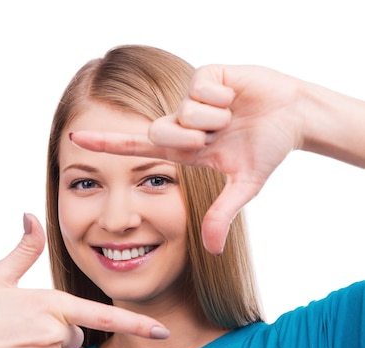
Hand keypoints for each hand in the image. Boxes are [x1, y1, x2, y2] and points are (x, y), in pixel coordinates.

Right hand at [0, 214, 168, 347]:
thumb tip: (30, 215)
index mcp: (51, 304)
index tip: (162, 330)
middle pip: (77, 335)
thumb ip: (24, 249)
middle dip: (58, 332)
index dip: (137, 323)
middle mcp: (54, 332)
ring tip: (15, 346)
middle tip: (22, 330)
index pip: (103, 314)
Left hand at [70, 65, 301, 253]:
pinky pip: (201, 90)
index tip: (75, 142)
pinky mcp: (207, 75)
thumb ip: (222, 215)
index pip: (136, 147)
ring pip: (183, 113)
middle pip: (158, 133)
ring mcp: (191, 99)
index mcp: (183, 149)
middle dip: (190, 140)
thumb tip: (212, 251)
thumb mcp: (243, 186)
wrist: (293, 115)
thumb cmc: (266, 148)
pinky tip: (235, 98)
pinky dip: (223, 99)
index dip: (106, 145)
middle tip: (217, 138)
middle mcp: (181, 123)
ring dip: (214, 121)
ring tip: (233, 117)